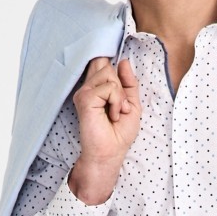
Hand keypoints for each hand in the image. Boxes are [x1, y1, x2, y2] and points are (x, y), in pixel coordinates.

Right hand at [72, 55, 141, 172]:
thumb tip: (124, 62)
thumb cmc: (118, 135)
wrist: (110, 154)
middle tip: (119, 107)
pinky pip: (109, 87)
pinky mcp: (85, 99)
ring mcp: (85, 92)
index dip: (112, 67)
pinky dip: (117, 102)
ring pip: (108, 73)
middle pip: (106, 65)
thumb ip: (129, 83)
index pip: (102, 63)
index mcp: (97, 88)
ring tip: (116, 113)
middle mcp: (88, 88)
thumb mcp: (132, 104)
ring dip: (119, 95)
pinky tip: (112, 115)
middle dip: (119, 85)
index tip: (119, 84)